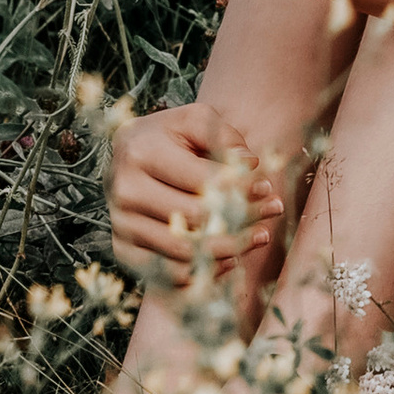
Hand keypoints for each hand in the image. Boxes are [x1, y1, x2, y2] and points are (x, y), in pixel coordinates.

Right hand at [108, 98, 286, 301]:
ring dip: (231, 247)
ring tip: (260, 236)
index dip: (240, 187)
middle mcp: (124, 190)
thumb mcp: (194, 120)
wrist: (128, 157)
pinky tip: (230, 257)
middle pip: (195, 218)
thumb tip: (251, 165)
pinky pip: (168, 273)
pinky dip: (204, 271)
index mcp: (140, 152)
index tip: (266, 187)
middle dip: (242, 217)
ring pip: (184, 250)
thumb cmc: (169, 136)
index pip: (201, 180)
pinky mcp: (123, 249)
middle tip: (273, 210)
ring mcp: (121, 223)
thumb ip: (223, 136)